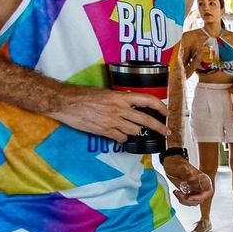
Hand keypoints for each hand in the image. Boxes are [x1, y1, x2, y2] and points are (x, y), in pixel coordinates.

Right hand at [48, 86, 168, 141]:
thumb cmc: (82, 94)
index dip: (160, 107)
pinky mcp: (104, 132)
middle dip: (159, 127)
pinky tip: (119, 135)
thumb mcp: (105, 92)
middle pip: (146, 120)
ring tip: (133, 130)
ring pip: (134, 131)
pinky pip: (121, 139)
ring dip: (136, 132)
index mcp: (119, 96)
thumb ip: (118, 99)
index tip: (166, 113)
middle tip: (167, 132)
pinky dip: (122, 138)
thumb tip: (129, 105)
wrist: (65, 102)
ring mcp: (112, 121)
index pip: (147, 100)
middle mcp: (119, 109)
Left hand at [161, 156, 211, 205]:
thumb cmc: (176, 163)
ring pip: (193, 202)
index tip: (190, 197)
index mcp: (202, 179)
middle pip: (200, 199)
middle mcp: (200, 185)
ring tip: (177, 192)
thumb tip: (193, 177)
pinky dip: (181, 200)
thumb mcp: (180, 167)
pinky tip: (176, 192)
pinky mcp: (188, 192)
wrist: (170, 163)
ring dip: (184, 200)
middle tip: (180, 194)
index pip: (208, 192)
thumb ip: (187, 172)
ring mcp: (194, 190)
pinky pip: (187, 201)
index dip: (200, 197)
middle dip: (189, 200)